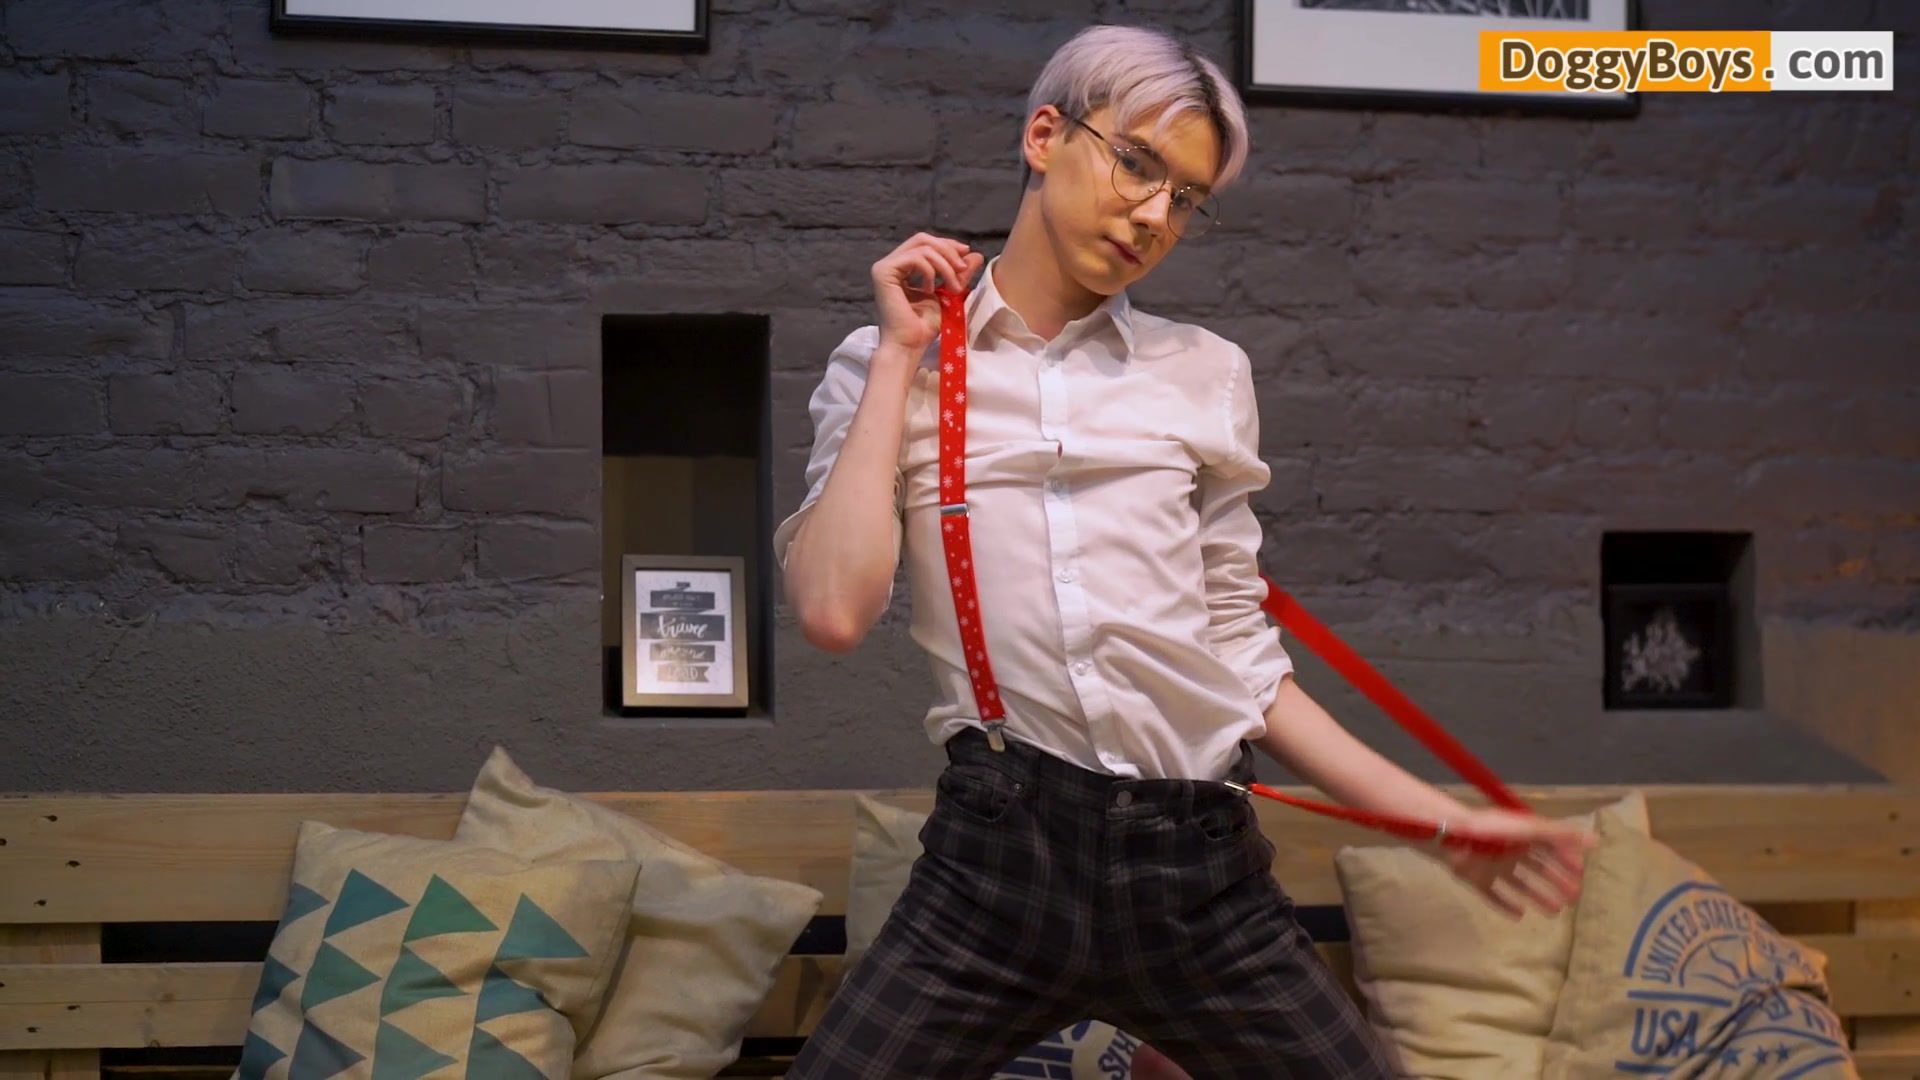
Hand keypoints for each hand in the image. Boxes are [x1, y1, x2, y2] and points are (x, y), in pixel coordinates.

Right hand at [870, 233, 984, 355]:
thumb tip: (975, 255)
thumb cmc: (924, 327)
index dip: (947, 245)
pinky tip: (931, 289)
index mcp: (903, 268)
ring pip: (922, 248)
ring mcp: (884, 267)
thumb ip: (957, 274)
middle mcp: (891, 264)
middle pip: (922, 239)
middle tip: (962, 270)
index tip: (967, 253)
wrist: (910, 345)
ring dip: (944, 265)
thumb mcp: (948, 294)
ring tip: (952, 287)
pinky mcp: (883, 272)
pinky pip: (915, 258)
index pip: (925, 244)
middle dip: (948, 251)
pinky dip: (930, 271)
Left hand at [1439, 808, 1596, 918]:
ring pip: (1519, 883)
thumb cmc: (1492, 830)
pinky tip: (1519, 915)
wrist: (1449, 837)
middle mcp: (1509, 849)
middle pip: (1537, 867)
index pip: (1549, 848)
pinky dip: (1505, 904)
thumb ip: (1560, 836)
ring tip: (1554, 911)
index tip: (1581, 875)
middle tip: (1573, 897)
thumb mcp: (1529, 829)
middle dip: (1555, 881)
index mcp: (1521, 834)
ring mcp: (1492, 865)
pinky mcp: (1475, 879)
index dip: (1565, 860)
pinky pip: (1493, 894)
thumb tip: (1595, 840)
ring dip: (1537, 895)